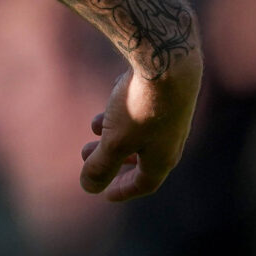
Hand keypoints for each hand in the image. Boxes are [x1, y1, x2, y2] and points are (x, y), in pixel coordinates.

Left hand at [78, 51, 201, 200]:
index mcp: (163, 157)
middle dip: (111, 159)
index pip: (144, 183)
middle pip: (141, 158)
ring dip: (114, 134)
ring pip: (139, 132)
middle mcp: (171, 139)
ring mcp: (170, 115)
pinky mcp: (164, 93)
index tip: (105, 194)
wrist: (167, 60)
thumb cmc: (142, 106)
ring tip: (94, 128)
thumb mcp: (116, 141)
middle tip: (85, 154)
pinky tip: (110, 102)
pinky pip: (142, 110)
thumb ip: (101, 165)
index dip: (123, 190)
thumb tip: (88, 188)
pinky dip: (122, 113)